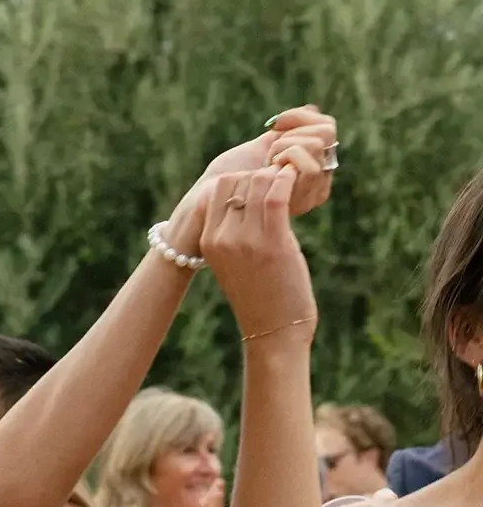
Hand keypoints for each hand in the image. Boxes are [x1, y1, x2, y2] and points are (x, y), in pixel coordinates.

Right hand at [199, 163, 316, 344]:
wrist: (273, 331)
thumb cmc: (259, 296)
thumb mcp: (234, 262)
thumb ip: (234, 233)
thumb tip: (250, 200)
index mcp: (209, 242)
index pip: (217, 189)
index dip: (242, 180)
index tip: (261, 187)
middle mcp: (222, 238)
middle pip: (237, 181)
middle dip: (261, 175)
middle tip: (280, 184)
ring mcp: (246, 240)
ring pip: (258, 183)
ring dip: (277, 176)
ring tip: (290, 185)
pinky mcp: (273, 242)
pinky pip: (277, 195)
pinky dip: (289, 182)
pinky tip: (297, 183)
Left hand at [200, 107, 337, 218]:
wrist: (207, 199)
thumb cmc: (233, 173)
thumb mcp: (262, 148)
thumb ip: (287, 132)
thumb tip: (312, 108)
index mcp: (314, 168)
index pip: (327, 130)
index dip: (302, 118)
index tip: (273, 124)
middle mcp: (317, 185)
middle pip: (322, 137)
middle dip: (290, 136)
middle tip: (268, 155)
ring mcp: (307, 195)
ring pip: (313, 147)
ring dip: (281, 147)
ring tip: (264, 166)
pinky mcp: (293, 203)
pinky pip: (297, 167)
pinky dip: (275, 162)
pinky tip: (260, 175)